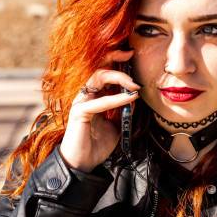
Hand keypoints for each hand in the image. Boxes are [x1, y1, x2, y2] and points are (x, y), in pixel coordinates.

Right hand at [59, 49, 139, 172]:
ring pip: (97, 77)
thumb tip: (137, 97)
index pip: (104, 70)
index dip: (115, 59)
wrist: (84, 164)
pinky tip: (130, 98)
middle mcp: (86, 95)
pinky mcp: (79, 112)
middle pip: (99, 67)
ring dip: (118, 77)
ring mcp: (81, 102)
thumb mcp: (118, 125)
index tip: (130, 53)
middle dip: (115, 58)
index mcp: (95, 95)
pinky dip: (116, 99)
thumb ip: (125, 110)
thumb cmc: (98, 145)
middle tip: (131, 55)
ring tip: (134, 85)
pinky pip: (99, 101)